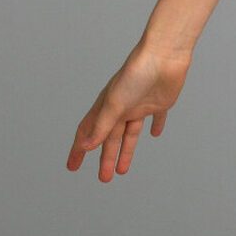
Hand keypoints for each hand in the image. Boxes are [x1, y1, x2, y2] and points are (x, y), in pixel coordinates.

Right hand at [67, 42, 192, 180]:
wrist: (163, 57)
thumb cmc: (136, 74)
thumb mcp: (115, 104)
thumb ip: (102, 126)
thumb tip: (85, 146)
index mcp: (106, 106)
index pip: (88, 132)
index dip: (79, 150)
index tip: (72, 167)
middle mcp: (121, 107)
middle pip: (110, 138)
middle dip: (105, 158)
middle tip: (103, 178)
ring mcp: (139, 105)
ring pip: (129, 134)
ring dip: (125, 151)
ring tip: (121, 170)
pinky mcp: (159, 103)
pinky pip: (156, 118)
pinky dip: (155, 127)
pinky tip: (155, 135)